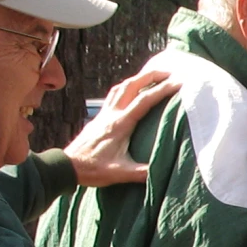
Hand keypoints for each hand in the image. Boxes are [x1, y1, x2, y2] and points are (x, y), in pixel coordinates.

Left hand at [64, 67, 177, 186]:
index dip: (162, 90)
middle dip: (151, 76)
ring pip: (121, 87)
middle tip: (168, 72)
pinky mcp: (99, 117)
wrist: (68, 166)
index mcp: (120, 124)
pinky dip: (126, 87)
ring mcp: (104, 114)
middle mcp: (112, 114)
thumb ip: (141, 173)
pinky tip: (131, 91)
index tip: (178, 83)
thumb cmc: (93, 169)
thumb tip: (161, 171)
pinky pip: (114, 95)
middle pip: (131, 85)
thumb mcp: (120, 173)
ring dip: (137, 78)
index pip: (144, 101)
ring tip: (152, 77)